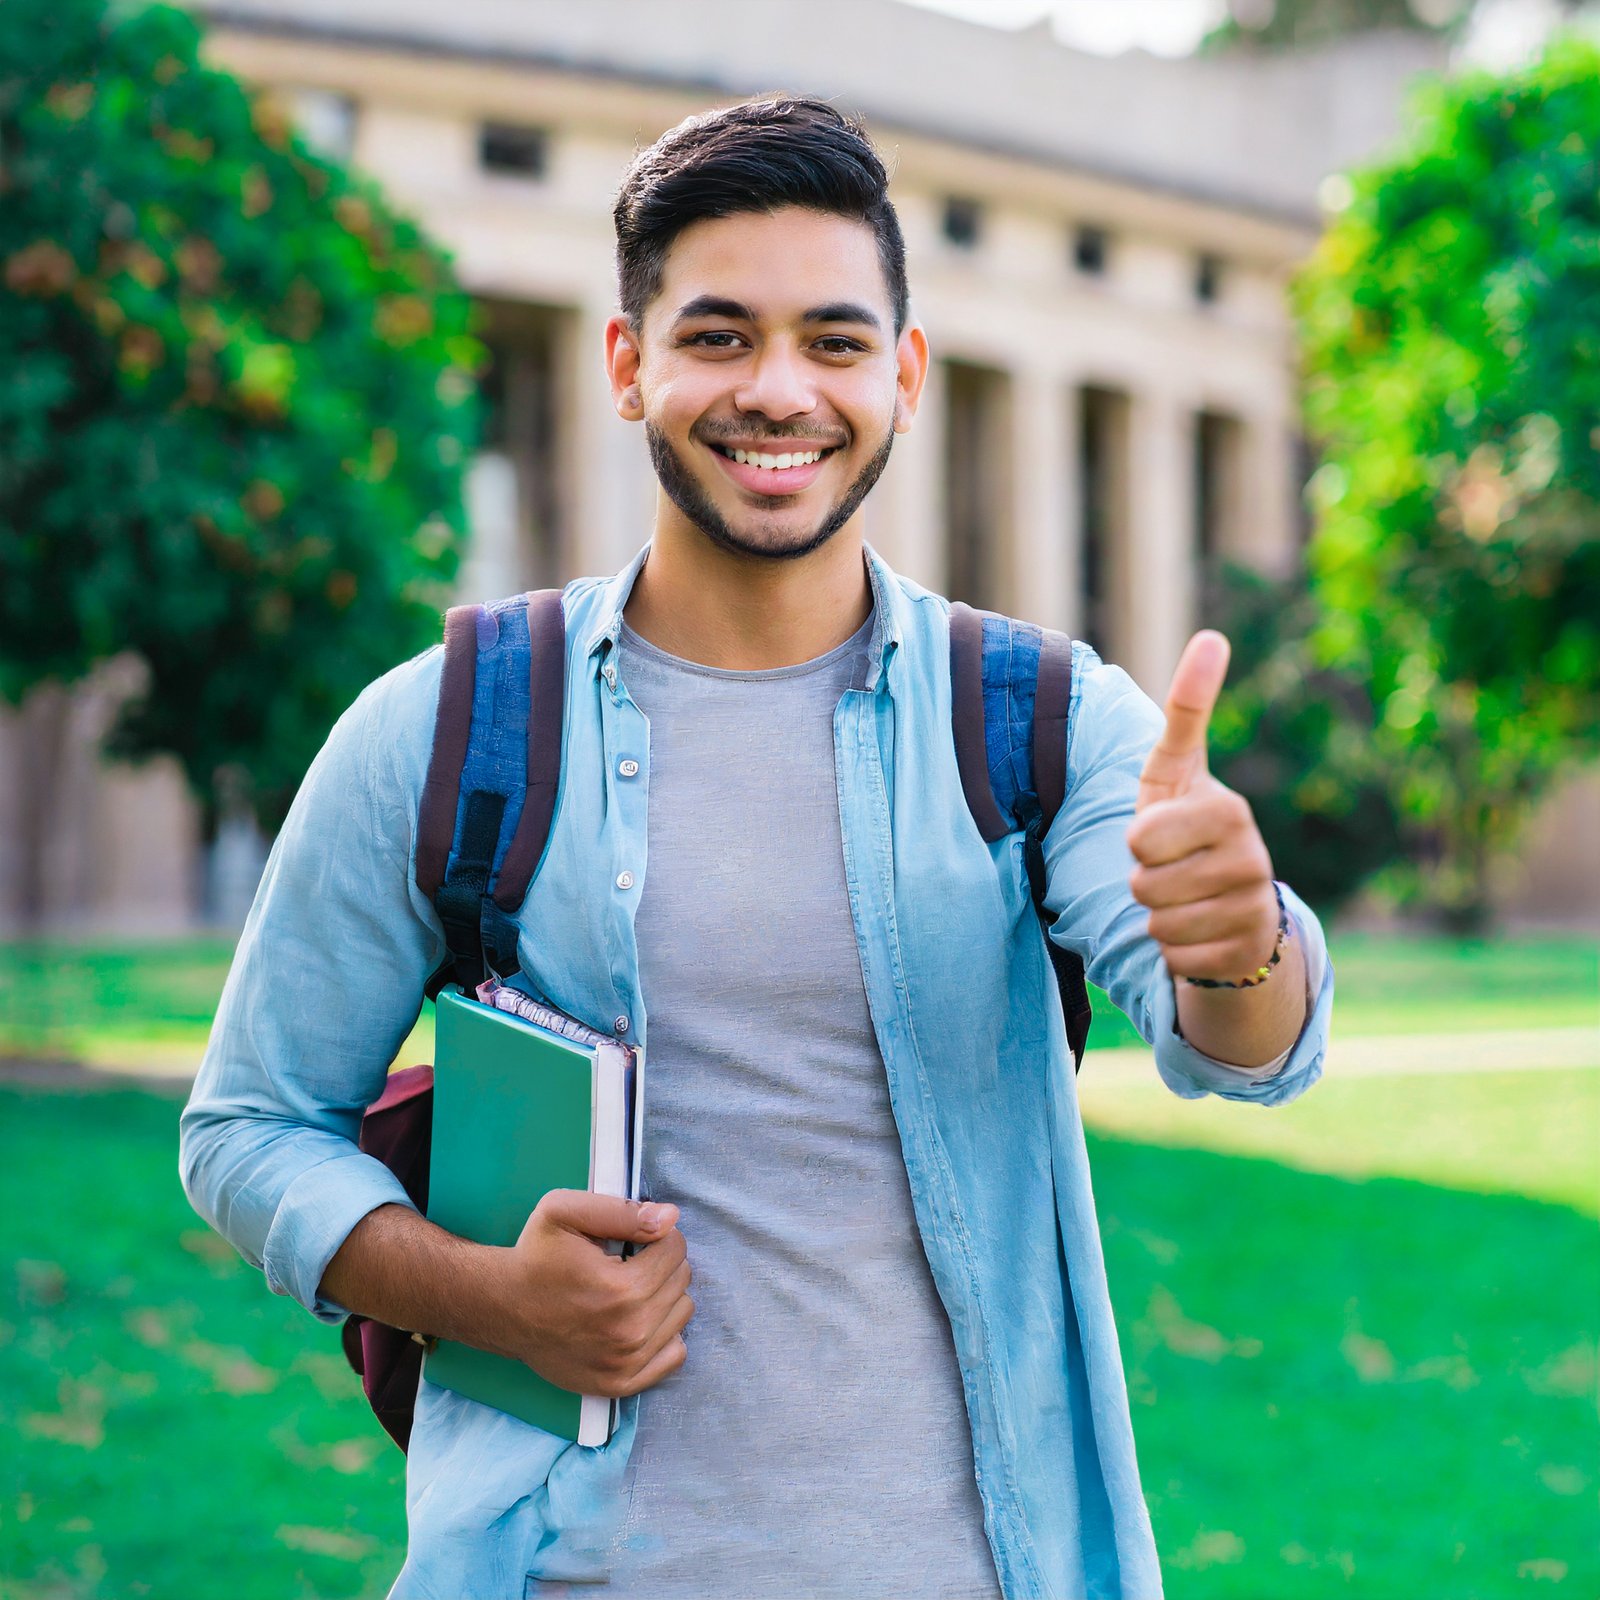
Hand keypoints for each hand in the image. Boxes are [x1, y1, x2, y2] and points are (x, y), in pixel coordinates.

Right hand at [496, 1191, 694, 1398]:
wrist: (501, 1308)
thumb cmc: (535, 1256)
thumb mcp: (565, 1213)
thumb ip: (622, 1212)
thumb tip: (670, 1218)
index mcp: (621, 1288)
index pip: (676, 1249)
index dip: (658, 1236)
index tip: (635, 1240)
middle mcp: (629, 1330)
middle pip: (681, 1280)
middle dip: (661, 1263)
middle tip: (629, 1262)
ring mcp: (627, 1362)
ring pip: (682, 1314)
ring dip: (664, 1296)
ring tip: (631, 1289)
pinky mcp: (621, 1384)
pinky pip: (674, 1355)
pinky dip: (664, 1334)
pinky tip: (638, 1319)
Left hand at [1128, 630, 1277, 984]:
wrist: (1228, 900)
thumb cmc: (1184, 825)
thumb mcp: (1176, 770)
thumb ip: (1189, 708)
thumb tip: (1213, 635)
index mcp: (1229, 810)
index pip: (1142, 839)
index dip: (1137, 841)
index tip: (1160, 829)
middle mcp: (1252, 858)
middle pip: (1144, 886)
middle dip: (1142, 882)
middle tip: (1167, 871)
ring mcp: (1254, 908)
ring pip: (1157, 926)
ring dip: (1156, 918)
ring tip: (1182, 899)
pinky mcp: (1248, 954)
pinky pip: (1176, 959)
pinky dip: (1175, 952)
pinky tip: (1198, 933)